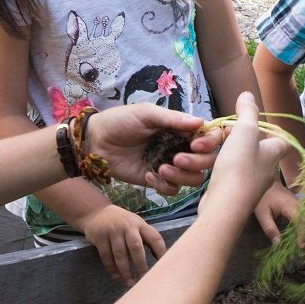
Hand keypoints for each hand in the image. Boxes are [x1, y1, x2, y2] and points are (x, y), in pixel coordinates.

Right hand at [77, 203, 167, 286]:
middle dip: (141, 265)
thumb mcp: (134, 223)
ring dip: (125, 270)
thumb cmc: (120, 221)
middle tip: (144, 279)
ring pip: (120, 254)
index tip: (163, 266)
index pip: (154, 237)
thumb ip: (144, 237)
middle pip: (136, 247)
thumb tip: (159, 258)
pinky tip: (115, 276)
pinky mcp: (100, 236)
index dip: (160, 251)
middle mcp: (127, 226)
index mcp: (140, 224)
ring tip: (129, 282)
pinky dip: (111, 267)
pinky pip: (106, 255)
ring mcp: (113, 230)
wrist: (94, 211)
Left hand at [86, 103, 218, 193]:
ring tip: (161, 168)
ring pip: (193, 179)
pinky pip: (172, 189)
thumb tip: (201, 122)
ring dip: (181, 176)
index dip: (210, 143)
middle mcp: (180, 147)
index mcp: (180, 129)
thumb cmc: (120, 121)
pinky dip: (164, 185)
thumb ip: (174, 119)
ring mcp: (170, 165)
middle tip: (177, 158)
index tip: (196, 145)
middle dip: (196, 162)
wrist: (95, 142)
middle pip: (206, 161)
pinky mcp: (157, 180)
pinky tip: (148, 176)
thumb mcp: (146, 114)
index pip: (208, 137)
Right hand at [203, 92, 285, 218]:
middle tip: (212, 134)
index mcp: (274, 152)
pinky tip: (189, 163)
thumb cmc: (240, 166)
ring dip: (207, 152)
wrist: (225, 206)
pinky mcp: (231, 192)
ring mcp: (248, 182)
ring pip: (228, 159)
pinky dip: (204, 166)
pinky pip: (219, 173)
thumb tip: (248, 93)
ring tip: (193, 149)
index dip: (264, 127)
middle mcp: (265, 168)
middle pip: (247, 145)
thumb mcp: (245, 130)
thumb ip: (247, 111)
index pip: (278, 136)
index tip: (244, 122)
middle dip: (224, 138)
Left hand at [251, 184, 304, 253]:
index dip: (302, 235)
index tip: (300, 247)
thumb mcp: (262, 214)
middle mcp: (299, 205)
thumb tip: (278, 243)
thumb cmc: (263, 197)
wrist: (267, 181)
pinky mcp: (301, 207)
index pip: (301, 222)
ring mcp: (301, 205)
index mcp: (289, 206)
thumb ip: (269, 228)